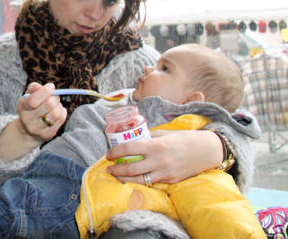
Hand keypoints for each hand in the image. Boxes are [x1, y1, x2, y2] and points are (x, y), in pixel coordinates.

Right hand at [16, 82, 66, 141]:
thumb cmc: (31, 107)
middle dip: (55, 97)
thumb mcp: (28, 96)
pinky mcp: (48, 134)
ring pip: (56, 114)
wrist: (28, 129)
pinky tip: (56, 111)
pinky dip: (62, 112)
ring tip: (55, 104)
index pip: (33, 101)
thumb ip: (34, 88)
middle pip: (48, 105)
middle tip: (54, 95)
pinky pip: (61, 119)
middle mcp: (28, 120)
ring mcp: (38, 129)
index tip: (51, 86)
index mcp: (22, 107)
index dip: (45, 92)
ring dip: (59, 106)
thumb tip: (40, 87)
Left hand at [105, 130, 222, 184]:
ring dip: (124, 179)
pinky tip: (133, 179)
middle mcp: (159, 160)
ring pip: (139, 180)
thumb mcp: (164, 134)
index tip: (109, 154)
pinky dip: (140, 181)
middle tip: (109, 167)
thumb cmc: (184, 139)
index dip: (116, 152)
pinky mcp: (170, 181)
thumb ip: (149, 137)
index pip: (129, 149)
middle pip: (131, 169)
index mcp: (156, 145)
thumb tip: (133, 137)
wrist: (207, 151)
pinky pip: (151, 183)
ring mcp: (165, 173)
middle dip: (116, 169)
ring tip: (116, 176)